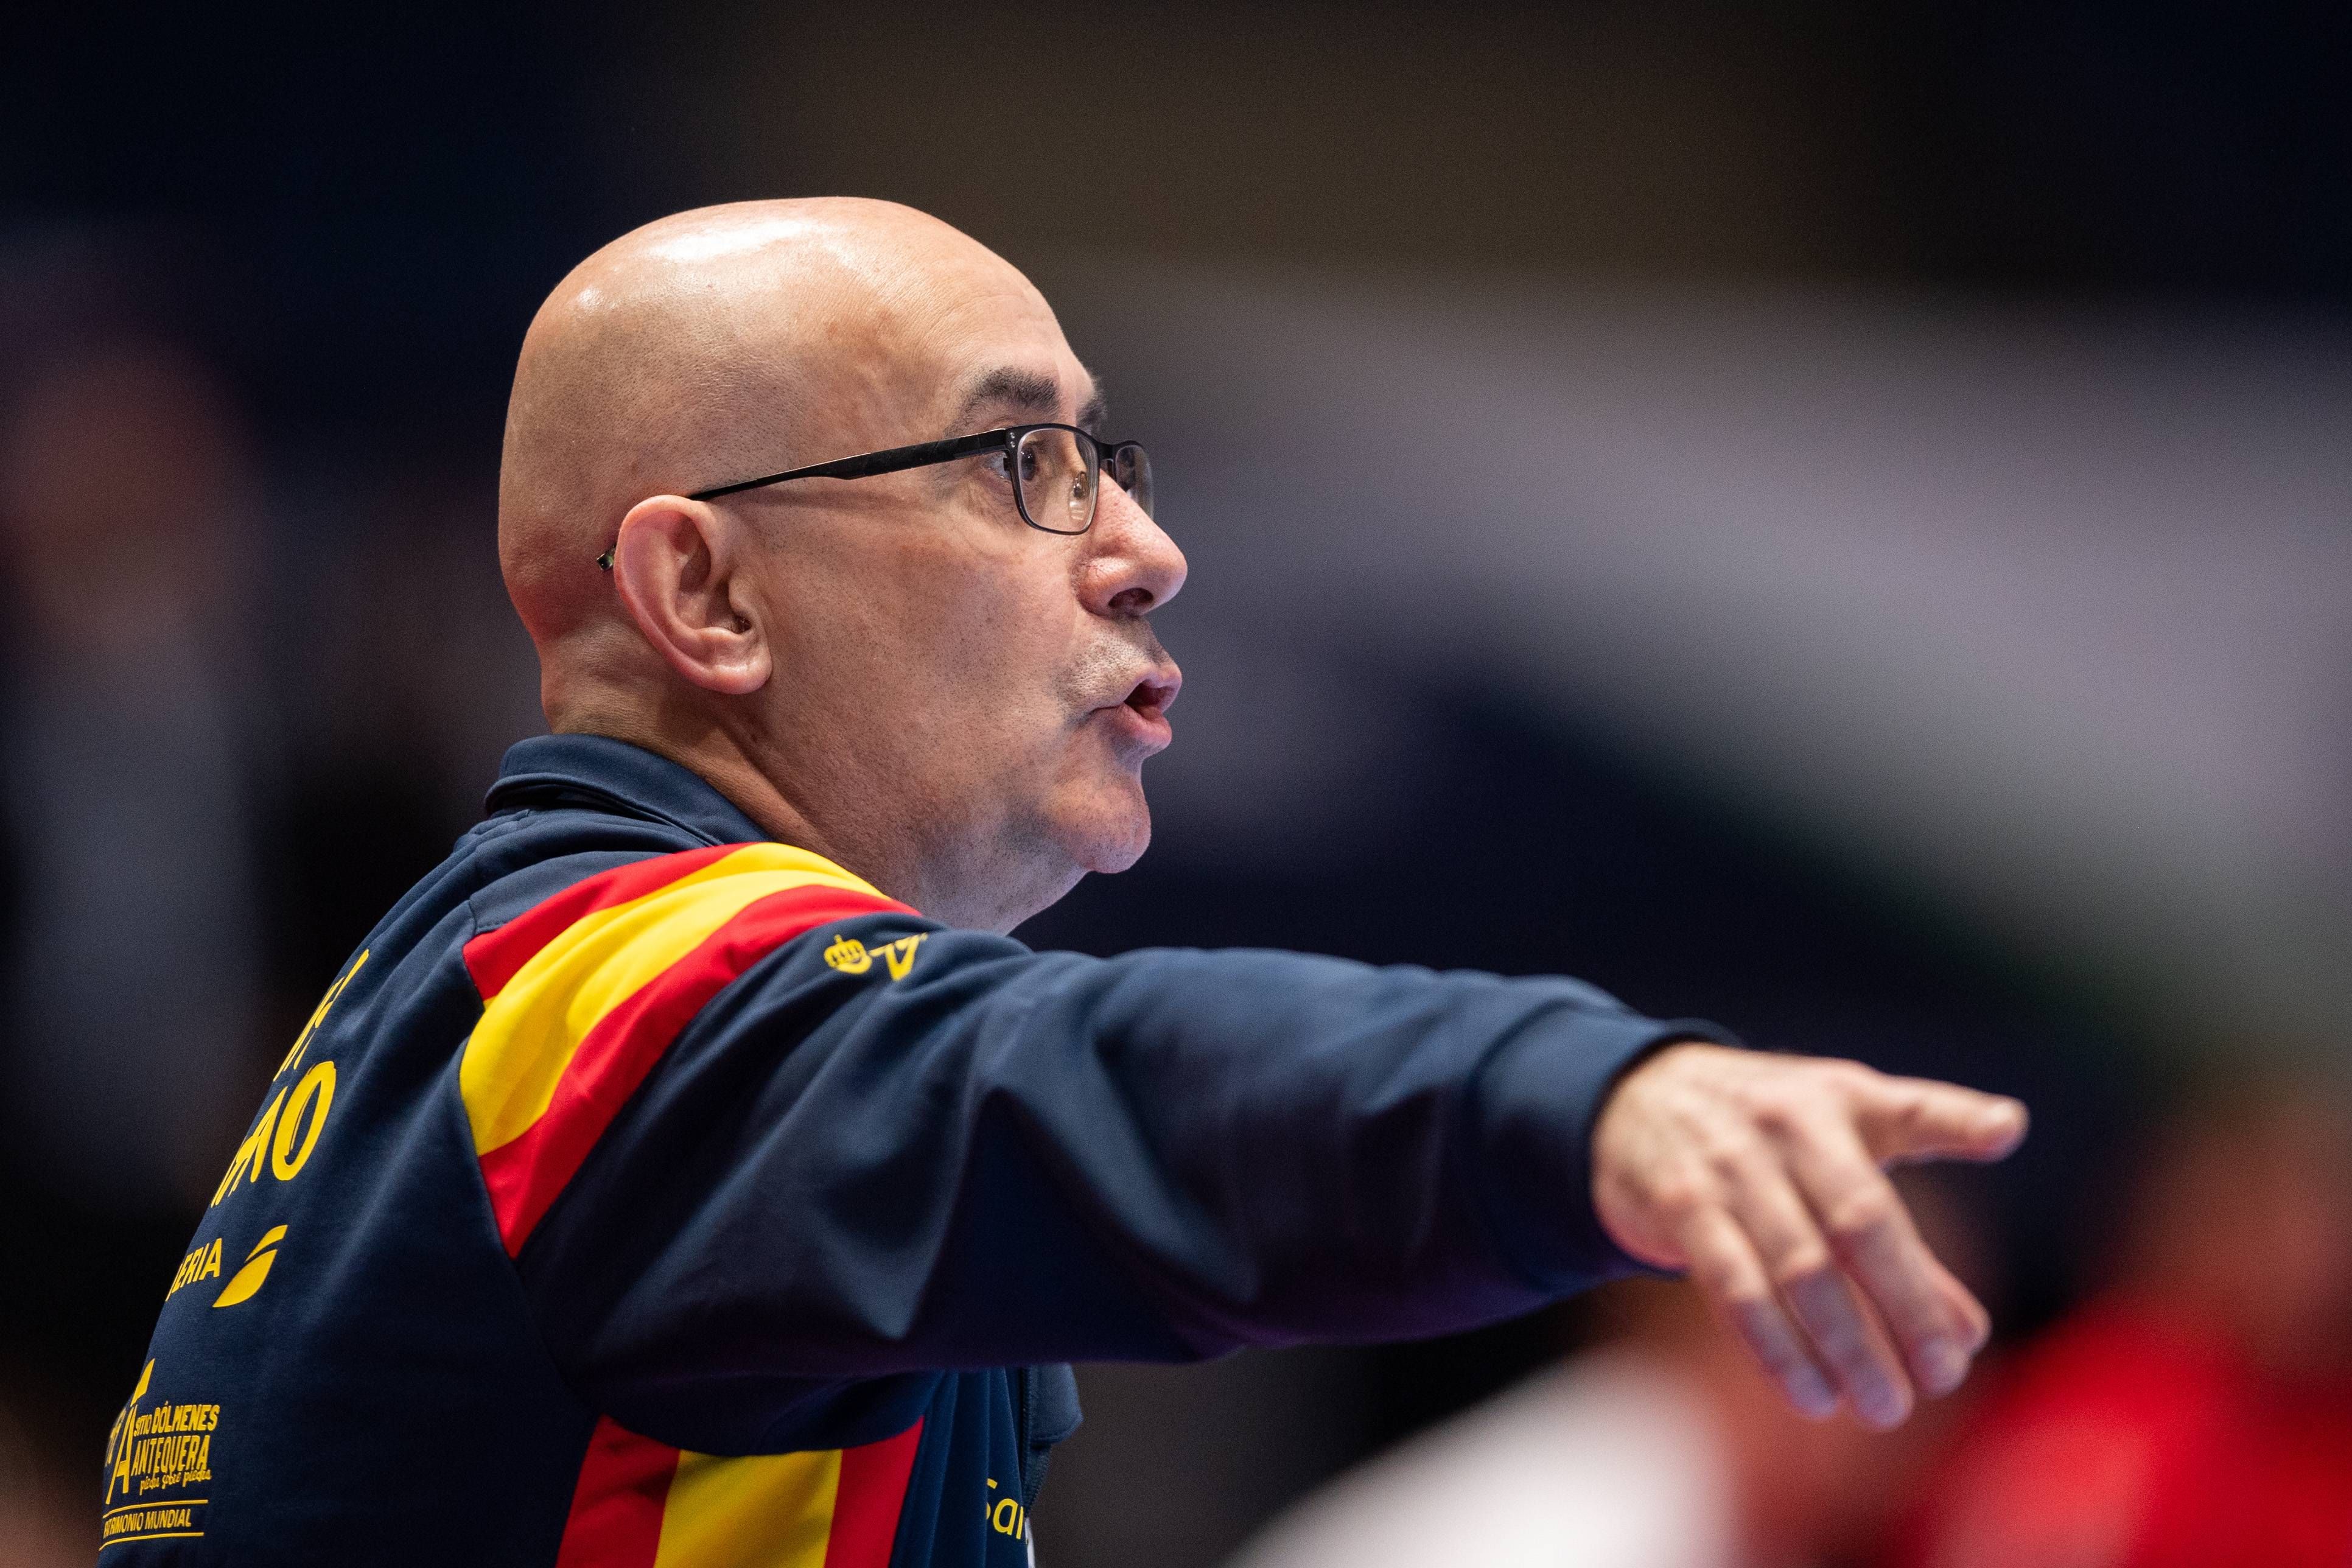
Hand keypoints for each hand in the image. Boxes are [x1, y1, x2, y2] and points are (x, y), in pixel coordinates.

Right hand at [1591, 1042, 2026, 1427]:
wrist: (1636, 1100)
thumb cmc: (1768, 1138)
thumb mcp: (1838, 1157)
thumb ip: (1906, 1239)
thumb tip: (1968, 1335)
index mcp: (1837, 1100)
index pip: (1906, 1111)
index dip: (1955, 1121)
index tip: (2004, 1130)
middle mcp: (1786, 1125)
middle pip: (1858, 1223)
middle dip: (1908, 1307)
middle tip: (1942, 1378)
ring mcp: (1729, 1165)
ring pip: (1798, 1268)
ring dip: (1846, 1347)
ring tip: (1882, 1407)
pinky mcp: (1681, 1206)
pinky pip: (1734, 1289)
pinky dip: (1776, 1349)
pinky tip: (1811, 1395)